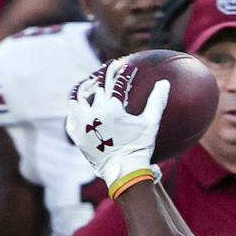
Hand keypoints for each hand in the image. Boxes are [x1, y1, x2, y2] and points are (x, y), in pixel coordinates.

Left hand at [66, 59, 168, 190]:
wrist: (122, 171)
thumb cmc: (139, 147)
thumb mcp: (151, 123)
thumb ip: (157, 101)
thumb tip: (165, 83)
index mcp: (111, 108)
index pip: (115, 82)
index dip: (120, 71)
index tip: (124, 64)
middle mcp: (93, 113)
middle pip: (96, 86)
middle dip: (103, 74)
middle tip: (108, 67)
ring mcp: (82, 124)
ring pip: (76, 98)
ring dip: (82, 88)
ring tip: (87, 84)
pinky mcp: (76, 135)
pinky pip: (71, 117)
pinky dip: (75, 109)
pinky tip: (79, 107)